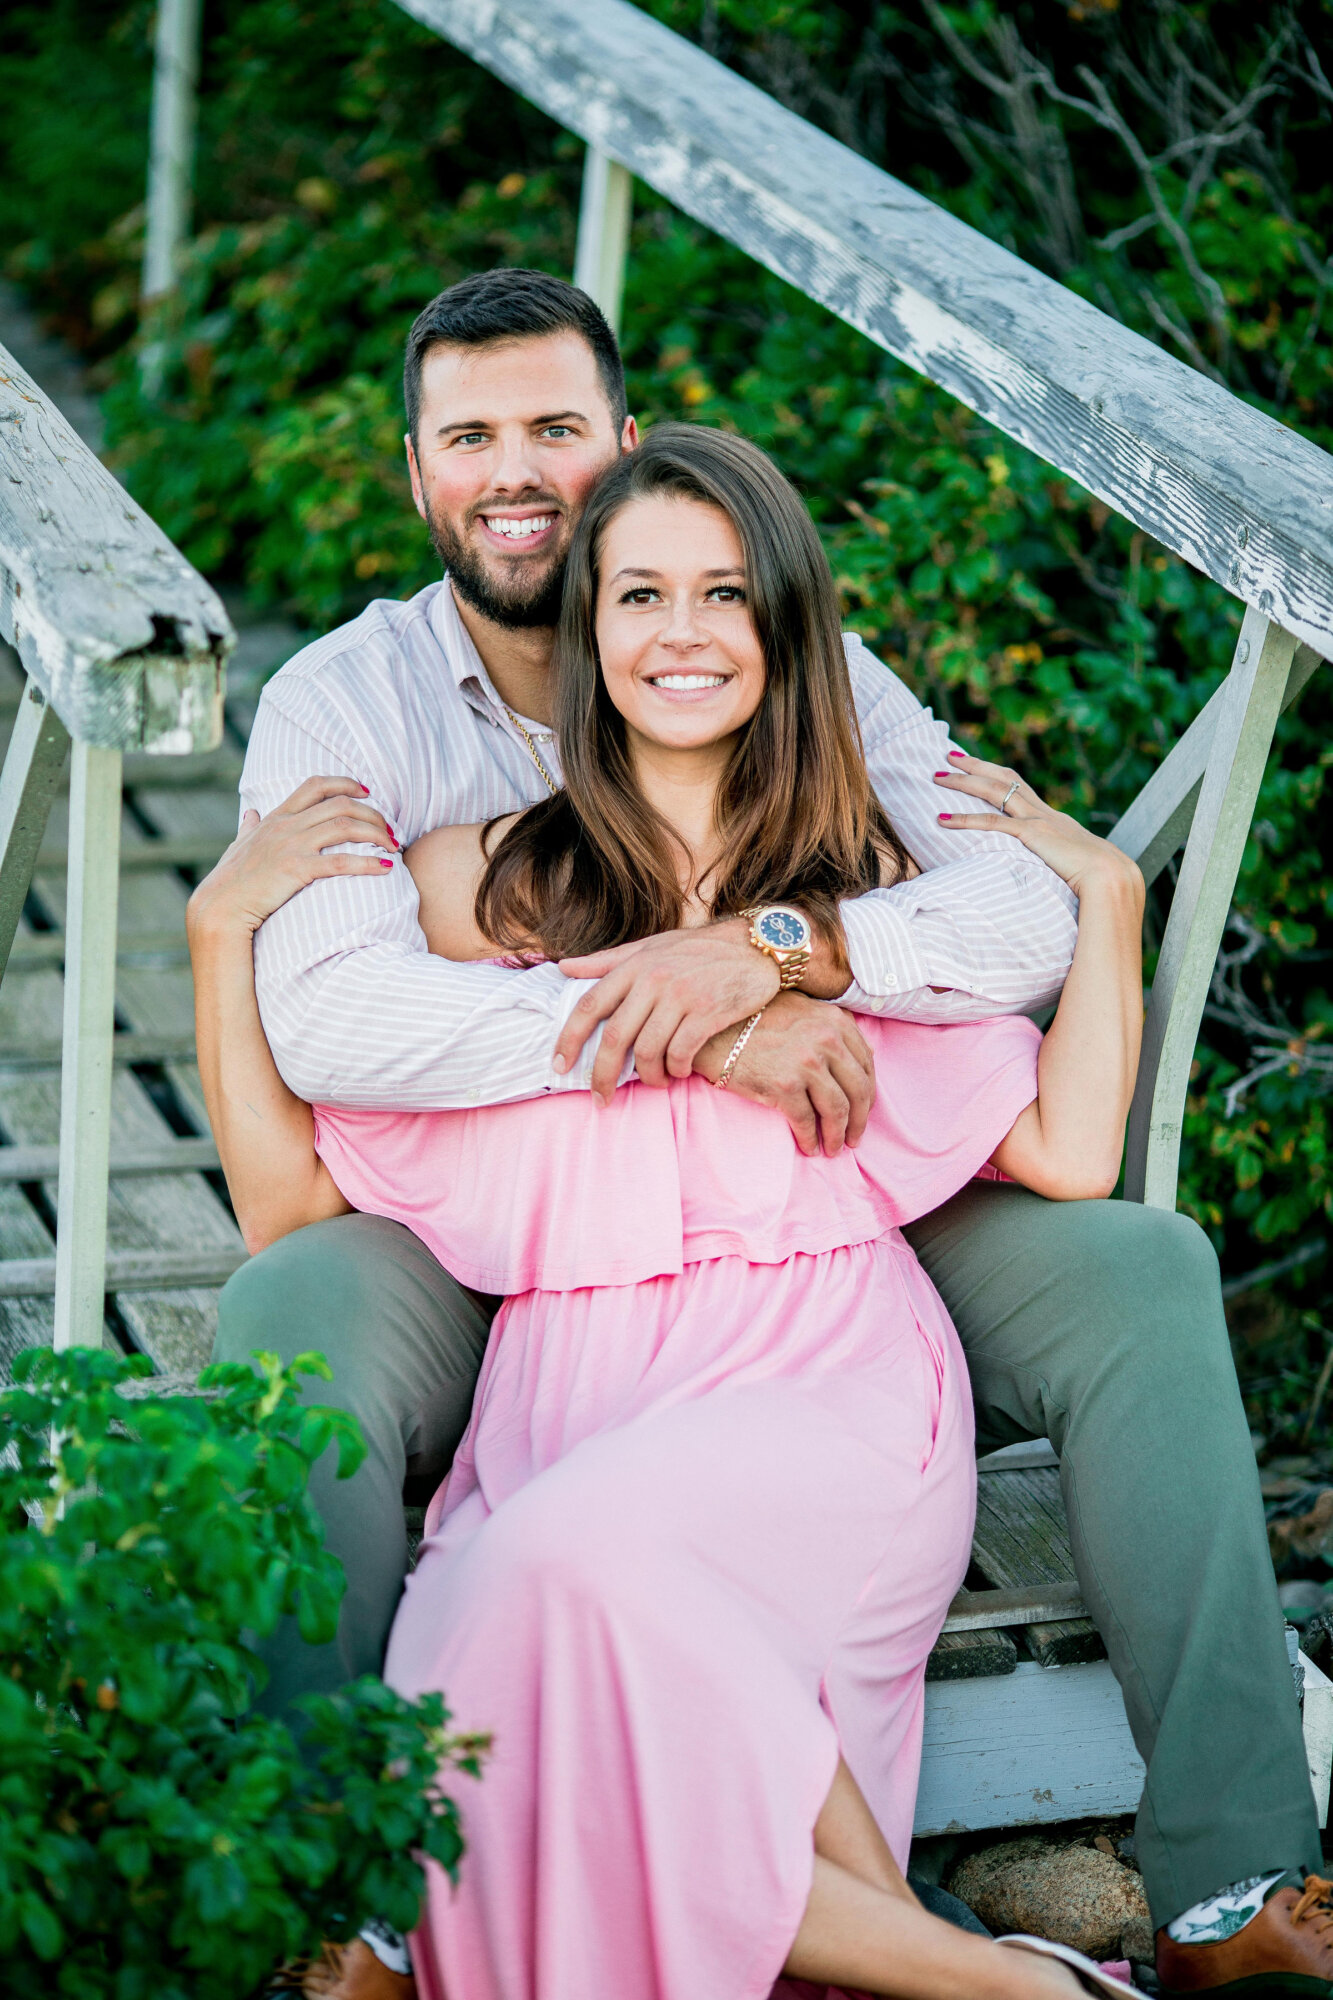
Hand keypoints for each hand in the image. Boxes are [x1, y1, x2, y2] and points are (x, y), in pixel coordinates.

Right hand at [186, 777, 396, 939]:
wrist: (220, 907)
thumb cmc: (230, 880)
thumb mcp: (239, 846)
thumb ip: (248, 828)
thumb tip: (249, 813)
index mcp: (277, 818)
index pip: (315, 785)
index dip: (345, 783)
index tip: (367, 791)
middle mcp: (287, 826)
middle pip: (341, 804)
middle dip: (373, 814)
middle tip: (391, 830)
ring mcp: (291, 846)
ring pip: (346, 826)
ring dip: (377, 834)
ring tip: (394, 847)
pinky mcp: (297, 869)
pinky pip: (341, 861)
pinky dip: (368, 862)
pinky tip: (385, 868)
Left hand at [555, 921, 780, 1099]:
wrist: (757, 946)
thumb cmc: (700, 949)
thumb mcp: (651, 946)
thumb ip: (608, 961)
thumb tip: (564, 968)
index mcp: (634, 965)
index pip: (590, 1005)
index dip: (569, 1039)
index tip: (559, 1066)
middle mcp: (653, 980)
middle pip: (615, 1037)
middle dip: (603, 1074)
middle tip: (600, 1098)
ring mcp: (681, 996)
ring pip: (648, 1051)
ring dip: (648, 1077)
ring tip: (655, 1082)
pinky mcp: (708, 1012)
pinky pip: (680, 1053)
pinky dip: (675, 1070)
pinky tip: (679, 1072)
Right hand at [694, 992, 875, 1156]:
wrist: (710, 1029)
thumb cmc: (752, 1019)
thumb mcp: (800, 1009)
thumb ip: (830, 1026)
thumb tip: (860, 1055)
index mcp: (835, 1021)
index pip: (866, 1064)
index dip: (867, 1093)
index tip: (862, 1110)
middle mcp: (826, 1039)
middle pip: (858, 1090)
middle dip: (859, 1120)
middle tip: (854, 1139)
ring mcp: (806, 1062)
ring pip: (837, 1110)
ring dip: (837, 1135)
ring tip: (833, 1149)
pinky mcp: (784, 1085)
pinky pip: (806, 1121)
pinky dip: (810, 1139)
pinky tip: (808, 1147)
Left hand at [934, 750, 1143, 900]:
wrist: (1116, 881)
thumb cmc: (1101, 883)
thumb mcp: (1078, 871)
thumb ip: (1063, 869)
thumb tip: (1057, 879)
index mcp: (1055, 820)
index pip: (1020, 787)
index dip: (996, 774)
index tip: (976, 765)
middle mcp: (1045, 814)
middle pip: (1004, 778)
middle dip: (975, 765)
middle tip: (948, 755)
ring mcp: (1039, 821)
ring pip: (994, 791)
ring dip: (963, 782)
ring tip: (936, 776)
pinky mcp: (1033, 836)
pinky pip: (992, 823)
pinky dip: (965, 819)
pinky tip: (942, 819)